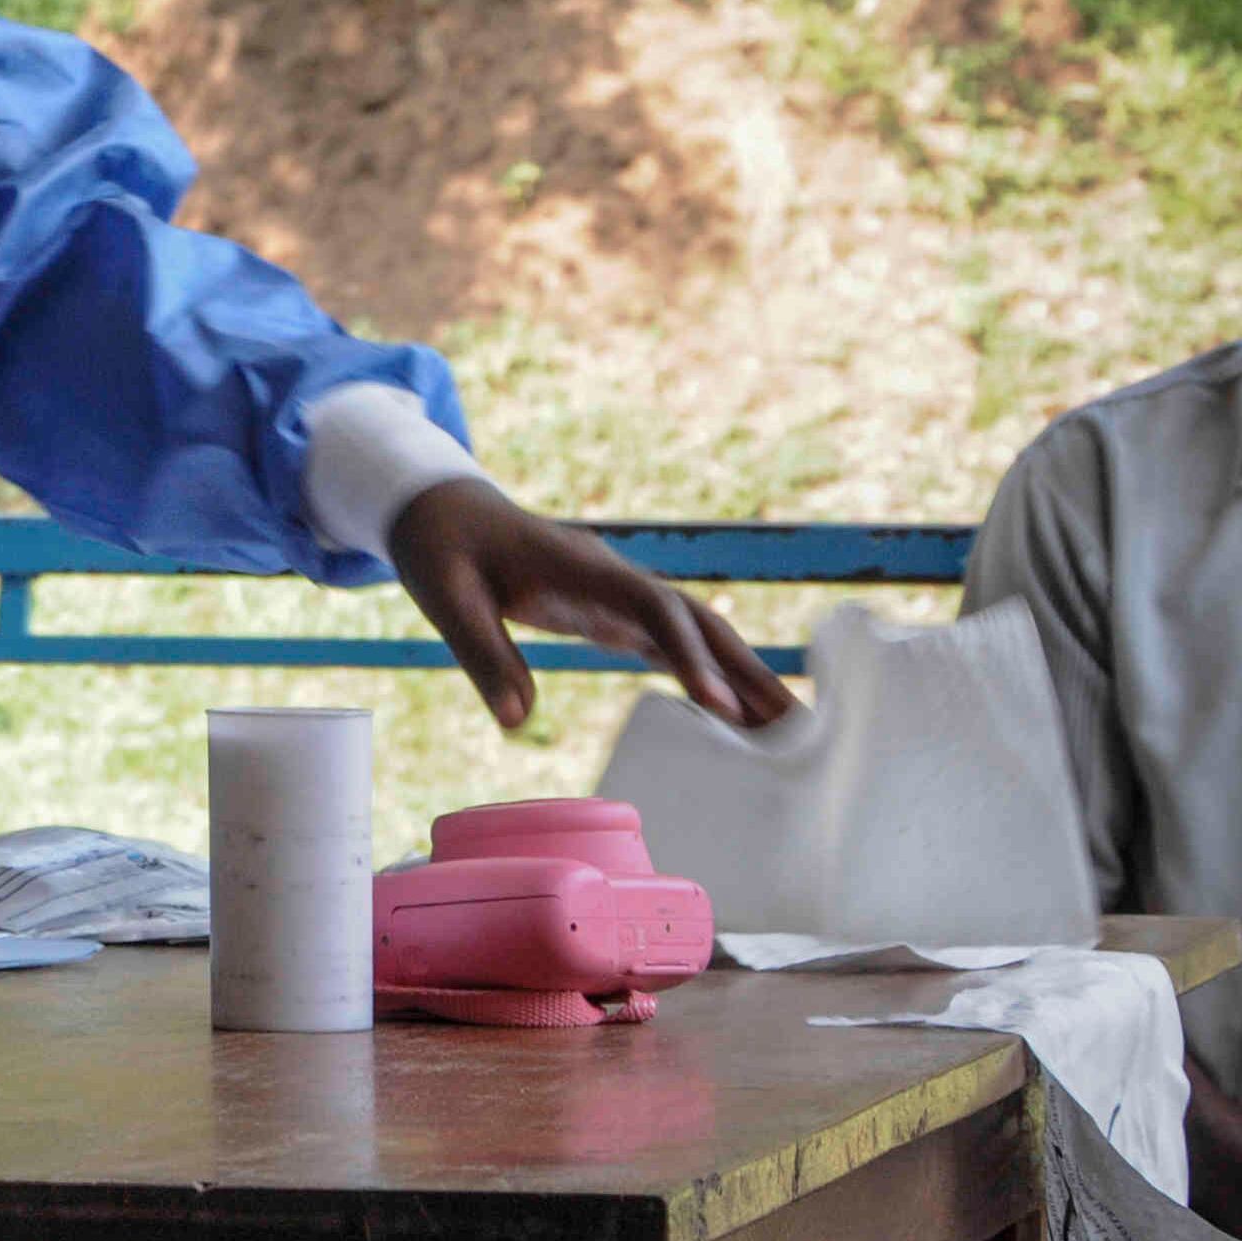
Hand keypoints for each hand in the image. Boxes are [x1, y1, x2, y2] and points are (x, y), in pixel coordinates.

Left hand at [384, 477, 792, 733]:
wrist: (441, 509)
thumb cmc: (442, 551)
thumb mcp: (449, 601)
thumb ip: (483, 656)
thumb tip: (516, 723)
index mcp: (580, 568)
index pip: (653, 609)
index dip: (691, 654)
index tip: (721, 706)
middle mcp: (614, 578)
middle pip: (700, 621)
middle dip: (750, 671)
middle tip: (800, 728)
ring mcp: (619, 594)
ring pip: (697, 633)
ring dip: (743, 676)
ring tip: (792, 731)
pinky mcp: (612, 611)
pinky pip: (672, 644)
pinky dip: (708, 676)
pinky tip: (737, 716)